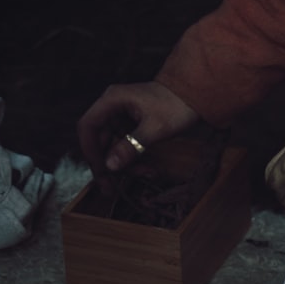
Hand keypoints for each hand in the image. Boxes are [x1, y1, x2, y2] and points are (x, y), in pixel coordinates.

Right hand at [77, 81, 200, 191]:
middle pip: (98, 139)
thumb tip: (110, 166)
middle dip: (107, 164)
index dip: (90, 150)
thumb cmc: (177, 106)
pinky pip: (125, 145)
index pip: (88, 127)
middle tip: (111, 188)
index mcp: (112, 100)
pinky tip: (149, 169)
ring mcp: (121, 116)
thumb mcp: (155, 128)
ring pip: (112, 146)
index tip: (99, 171)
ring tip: (146, 174)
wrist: (196, 96)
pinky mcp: (131, 125)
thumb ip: (131, 147)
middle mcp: (112, 106)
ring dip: (124, 164)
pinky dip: (134, 159)